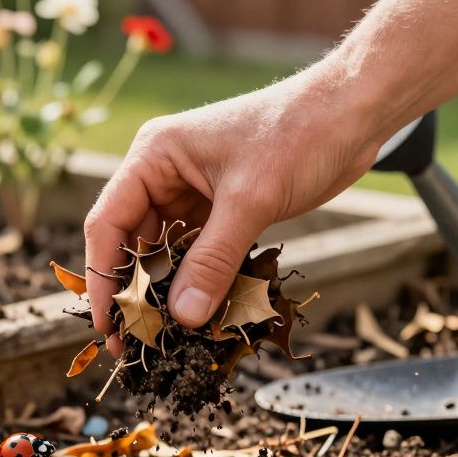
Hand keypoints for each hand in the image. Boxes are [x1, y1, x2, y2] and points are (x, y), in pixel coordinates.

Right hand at [83, 58, 385, 353]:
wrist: (353, 113)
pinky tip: (201, 314)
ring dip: (168, 291)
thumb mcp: (250, 201)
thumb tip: (182, 317)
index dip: (104, 277)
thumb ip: (213, 261)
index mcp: (154, 156)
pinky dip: (200, 281)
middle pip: (133, 242)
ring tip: (166, 338)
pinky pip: (200, 253)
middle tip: (136, 343)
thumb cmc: (298, 134)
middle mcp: (165, 173)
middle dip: (135, 292)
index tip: (108, 325)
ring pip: (167, 252)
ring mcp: (194, 191)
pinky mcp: (224, 208)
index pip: (108, 223)